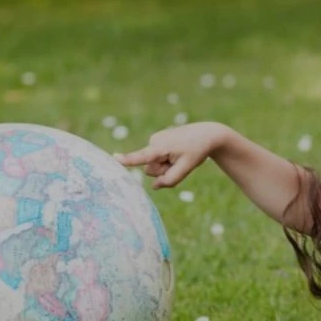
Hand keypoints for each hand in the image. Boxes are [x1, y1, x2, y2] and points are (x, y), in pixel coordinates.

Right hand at [115, 122, 229, 188]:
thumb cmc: (197, 151)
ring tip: (180, 155)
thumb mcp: (186, 168)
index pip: (143, 156)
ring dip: (166, 165)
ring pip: (153, 164)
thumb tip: (154, 187)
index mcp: (161, 147)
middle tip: (180, 161)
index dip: (128, 159)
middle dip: (163, 170)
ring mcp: (154, 139)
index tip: (113, 158)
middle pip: (150, 169)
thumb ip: (170, 180)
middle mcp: (154, 141)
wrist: (206, 134)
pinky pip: (156, 159)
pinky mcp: (156, 140)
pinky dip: (167, 159)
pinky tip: (178, 152)